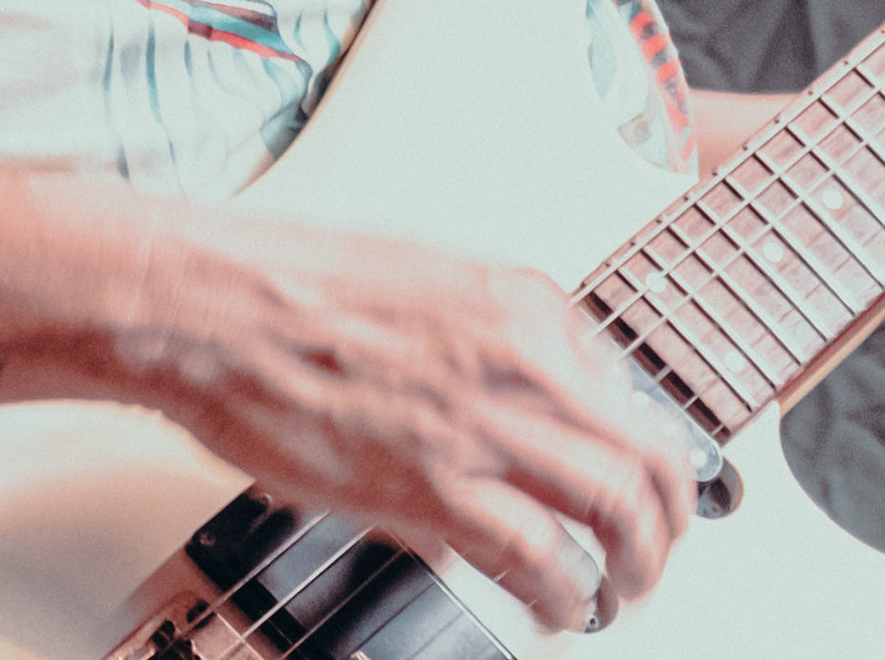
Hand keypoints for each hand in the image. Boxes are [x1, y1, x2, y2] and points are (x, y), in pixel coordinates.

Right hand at [115, 208, 690, 633]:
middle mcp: (524, 362)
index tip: (637, 477)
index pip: (626, 387)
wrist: (215, 309)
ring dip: (634, 566)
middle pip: (646, 457)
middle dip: (668, 518)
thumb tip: (536, 390)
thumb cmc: (295, 286)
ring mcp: (484, 429)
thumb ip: (498, 331)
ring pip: (614, 511)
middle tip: (659, 548)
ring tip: (623, 591)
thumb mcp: (431, 274)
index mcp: (525, 303)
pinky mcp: (436, 492)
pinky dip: (565, 596)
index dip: (642, 447)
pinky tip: (561, 610)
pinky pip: (539, 560)